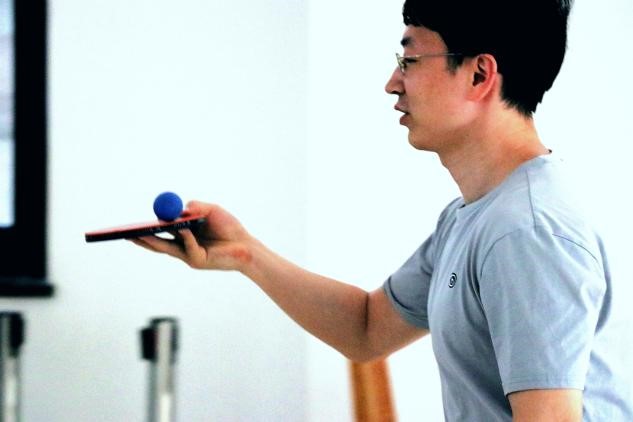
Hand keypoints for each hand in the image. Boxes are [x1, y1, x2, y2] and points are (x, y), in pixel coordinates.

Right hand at [130, 201, 253, 270]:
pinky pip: (187, 245)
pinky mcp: (197, 260)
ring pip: (166, 248)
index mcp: (184, 236)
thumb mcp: (210, 211)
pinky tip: (187, 228)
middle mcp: (183, 247)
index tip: (131, 225)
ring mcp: (188, 255)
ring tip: (137, 233)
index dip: (146, 230)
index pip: (161, 233)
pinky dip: (187, 235)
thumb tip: (178, 209)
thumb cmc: (229, 228)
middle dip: (141, 238)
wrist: (247, 245)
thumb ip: (194, 207)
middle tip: (125, 233)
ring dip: (152, 240)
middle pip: (157, 243)